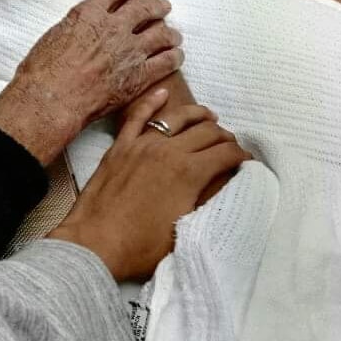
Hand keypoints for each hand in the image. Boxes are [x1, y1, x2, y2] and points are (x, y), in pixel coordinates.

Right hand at [0, 0, 183, 164]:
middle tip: (163, 7)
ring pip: (160, 34)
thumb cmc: (44, 72)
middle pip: (144, 9)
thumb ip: (74, 26)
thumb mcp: (54, 36)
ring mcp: (129, 51)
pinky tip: (177, 57)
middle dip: (156, 7)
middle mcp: (114, 28)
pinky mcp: (139, 76)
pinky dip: (174, 58)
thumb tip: (79, 26)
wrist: (53, 98)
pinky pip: (165, 62)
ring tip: (175, 35)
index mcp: (90, 14)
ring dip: (170, 33)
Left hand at [48, 90, 251, 280]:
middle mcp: (168, 151)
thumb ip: (207, 201)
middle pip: (207, 133)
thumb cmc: (140, 247)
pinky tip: (163, 93)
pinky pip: (138, 116)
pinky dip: (152, 101)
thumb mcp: (185, 230)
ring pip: (177, 118)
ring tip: (210, 118)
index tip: (246, 162)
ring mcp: (141, 145)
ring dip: (199, 115)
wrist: (94, 245)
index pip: (226, 154)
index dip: (241, 156)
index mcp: (189, 173)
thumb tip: (224, 183)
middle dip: (225, 137)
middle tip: (230, 146)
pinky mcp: (119, 147)